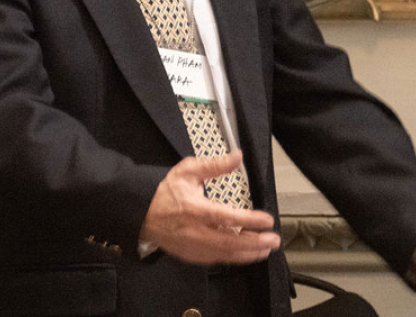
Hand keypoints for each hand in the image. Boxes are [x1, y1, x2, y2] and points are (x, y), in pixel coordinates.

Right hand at [140, 151, 281, 263]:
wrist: (142, 213)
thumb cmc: (165, 192)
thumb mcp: (188, 170)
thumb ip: (215, 165)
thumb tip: (237, 155)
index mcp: (194, 209)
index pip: (227, 217)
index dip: (249, 220)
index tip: (267, 220)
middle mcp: (194, 231)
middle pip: (230, 242)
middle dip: (255, 243)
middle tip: (273, 239)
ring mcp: (192, 246)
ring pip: (224, 254)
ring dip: (248, 253)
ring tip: (265, 249)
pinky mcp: (190, 255)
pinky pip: (216, 260)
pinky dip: (233, 258)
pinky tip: (246, 254)